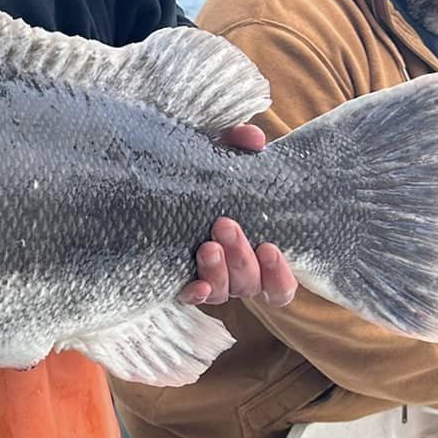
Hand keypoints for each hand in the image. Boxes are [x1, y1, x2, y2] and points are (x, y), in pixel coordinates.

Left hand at [178, 124, 298, 308]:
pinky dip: (195, 293)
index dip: (279, 274)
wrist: (158, 180)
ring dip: (219, 271)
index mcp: (254, 251)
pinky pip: (190, 298)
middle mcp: (233, 273)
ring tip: (207, 245)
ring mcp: (206, 279)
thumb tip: (253, 139)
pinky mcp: (177, 281)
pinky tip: (194, 285)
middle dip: (240, 256)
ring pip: (224, 292)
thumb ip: (238, 143)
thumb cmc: (202, 175)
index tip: (270, 246)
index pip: (278, 285)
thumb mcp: (220, 154)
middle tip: (225, 224)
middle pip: (248, 282)